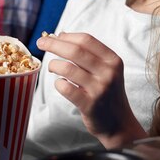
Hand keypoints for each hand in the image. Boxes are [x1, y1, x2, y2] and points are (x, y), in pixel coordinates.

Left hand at [36, 32, 146, 147]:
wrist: (119, 123)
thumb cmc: (108, 93)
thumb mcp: (106, 70)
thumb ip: (87, 54)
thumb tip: (61, 36)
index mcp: (112, 60)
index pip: (86, 40)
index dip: (67, 36)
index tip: (53, 36)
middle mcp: (108, 72)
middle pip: (75, 50)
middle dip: (53, 44)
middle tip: (41, 43)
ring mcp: (99, 89)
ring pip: (67, 68)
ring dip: (53, 65)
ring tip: (52, 68)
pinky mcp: (90, 104)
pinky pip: (66, 88)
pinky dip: (58, 83)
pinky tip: (60, 83)